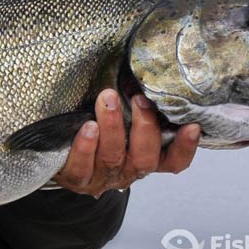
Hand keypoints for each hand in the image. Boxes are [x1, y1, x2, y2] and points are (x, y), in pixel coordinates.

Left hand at [53, 88, 199, 196]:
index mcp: (144, 158)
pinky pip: (82, 168)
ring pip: (113, 157)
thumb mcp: (120, 117)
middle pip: (145, 158)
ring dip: (113, 127)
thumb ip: (135, 105)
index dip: (185, 147)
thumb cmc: (96, 129)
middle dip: (145, 126)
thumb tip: (149, 70)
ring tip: (108, 99)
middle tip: (139, 99)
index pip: (173, 161)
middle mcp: (127, 171)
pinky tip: (87, 127)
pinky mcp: (77, 178)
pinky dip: (86, 148)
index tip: (193, 125)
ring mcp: (102, 177)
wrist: (55, 155)